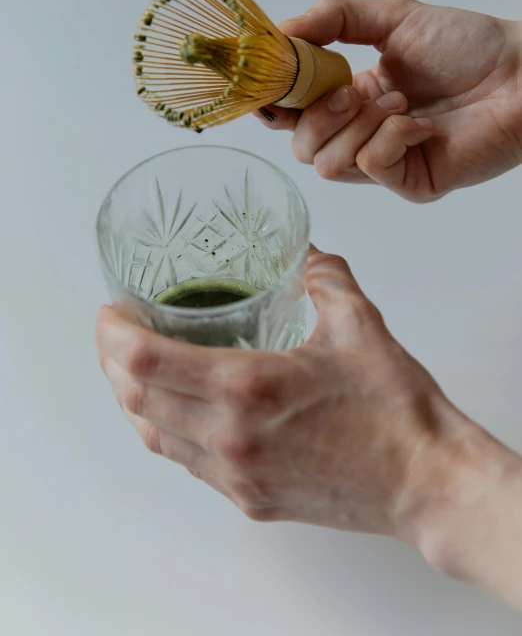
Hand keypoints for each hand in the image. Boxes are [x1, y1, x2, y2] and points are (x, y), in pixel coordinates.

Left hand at [96, 246, 521, 608]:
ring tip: (134, 369)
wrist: (425, 483)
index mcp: (248, 387)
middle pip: (135, 399)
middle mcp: (229, 436)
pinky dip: (165, 431)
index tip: (108, 313)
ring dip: (132, 399)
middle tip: (115, 334)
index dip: (111, 334)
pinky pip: (185, 464)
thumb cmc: (395, 410)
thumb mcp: (359, 323)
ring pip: (153, 437)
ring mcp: (235, 474)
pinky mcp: (249, 498)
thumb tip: (306, 254)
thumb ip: (323, 276)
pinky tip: (177, 411)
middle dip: (111, 362)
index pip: (144, 360)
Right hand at [257, 0, 521, 201]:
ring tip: (398, 101)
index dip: (276, 103)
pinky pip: (371, 166)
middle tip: (351, 90)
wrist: (521, 73)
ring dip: (358, 125)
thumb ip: (335, 16)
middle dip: (318, 116)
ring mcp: (384, 163)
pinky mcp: (408, 183)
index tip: (271, 82)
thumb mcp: (393, 17)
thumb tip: (282, 28)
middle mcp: (361, 133)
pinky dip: (391, 137)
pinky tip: (421, 123)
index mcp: (350, 97)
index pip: (292, 114)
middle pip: (301, 148)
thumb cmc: (467, 45)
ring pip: (328, 164)